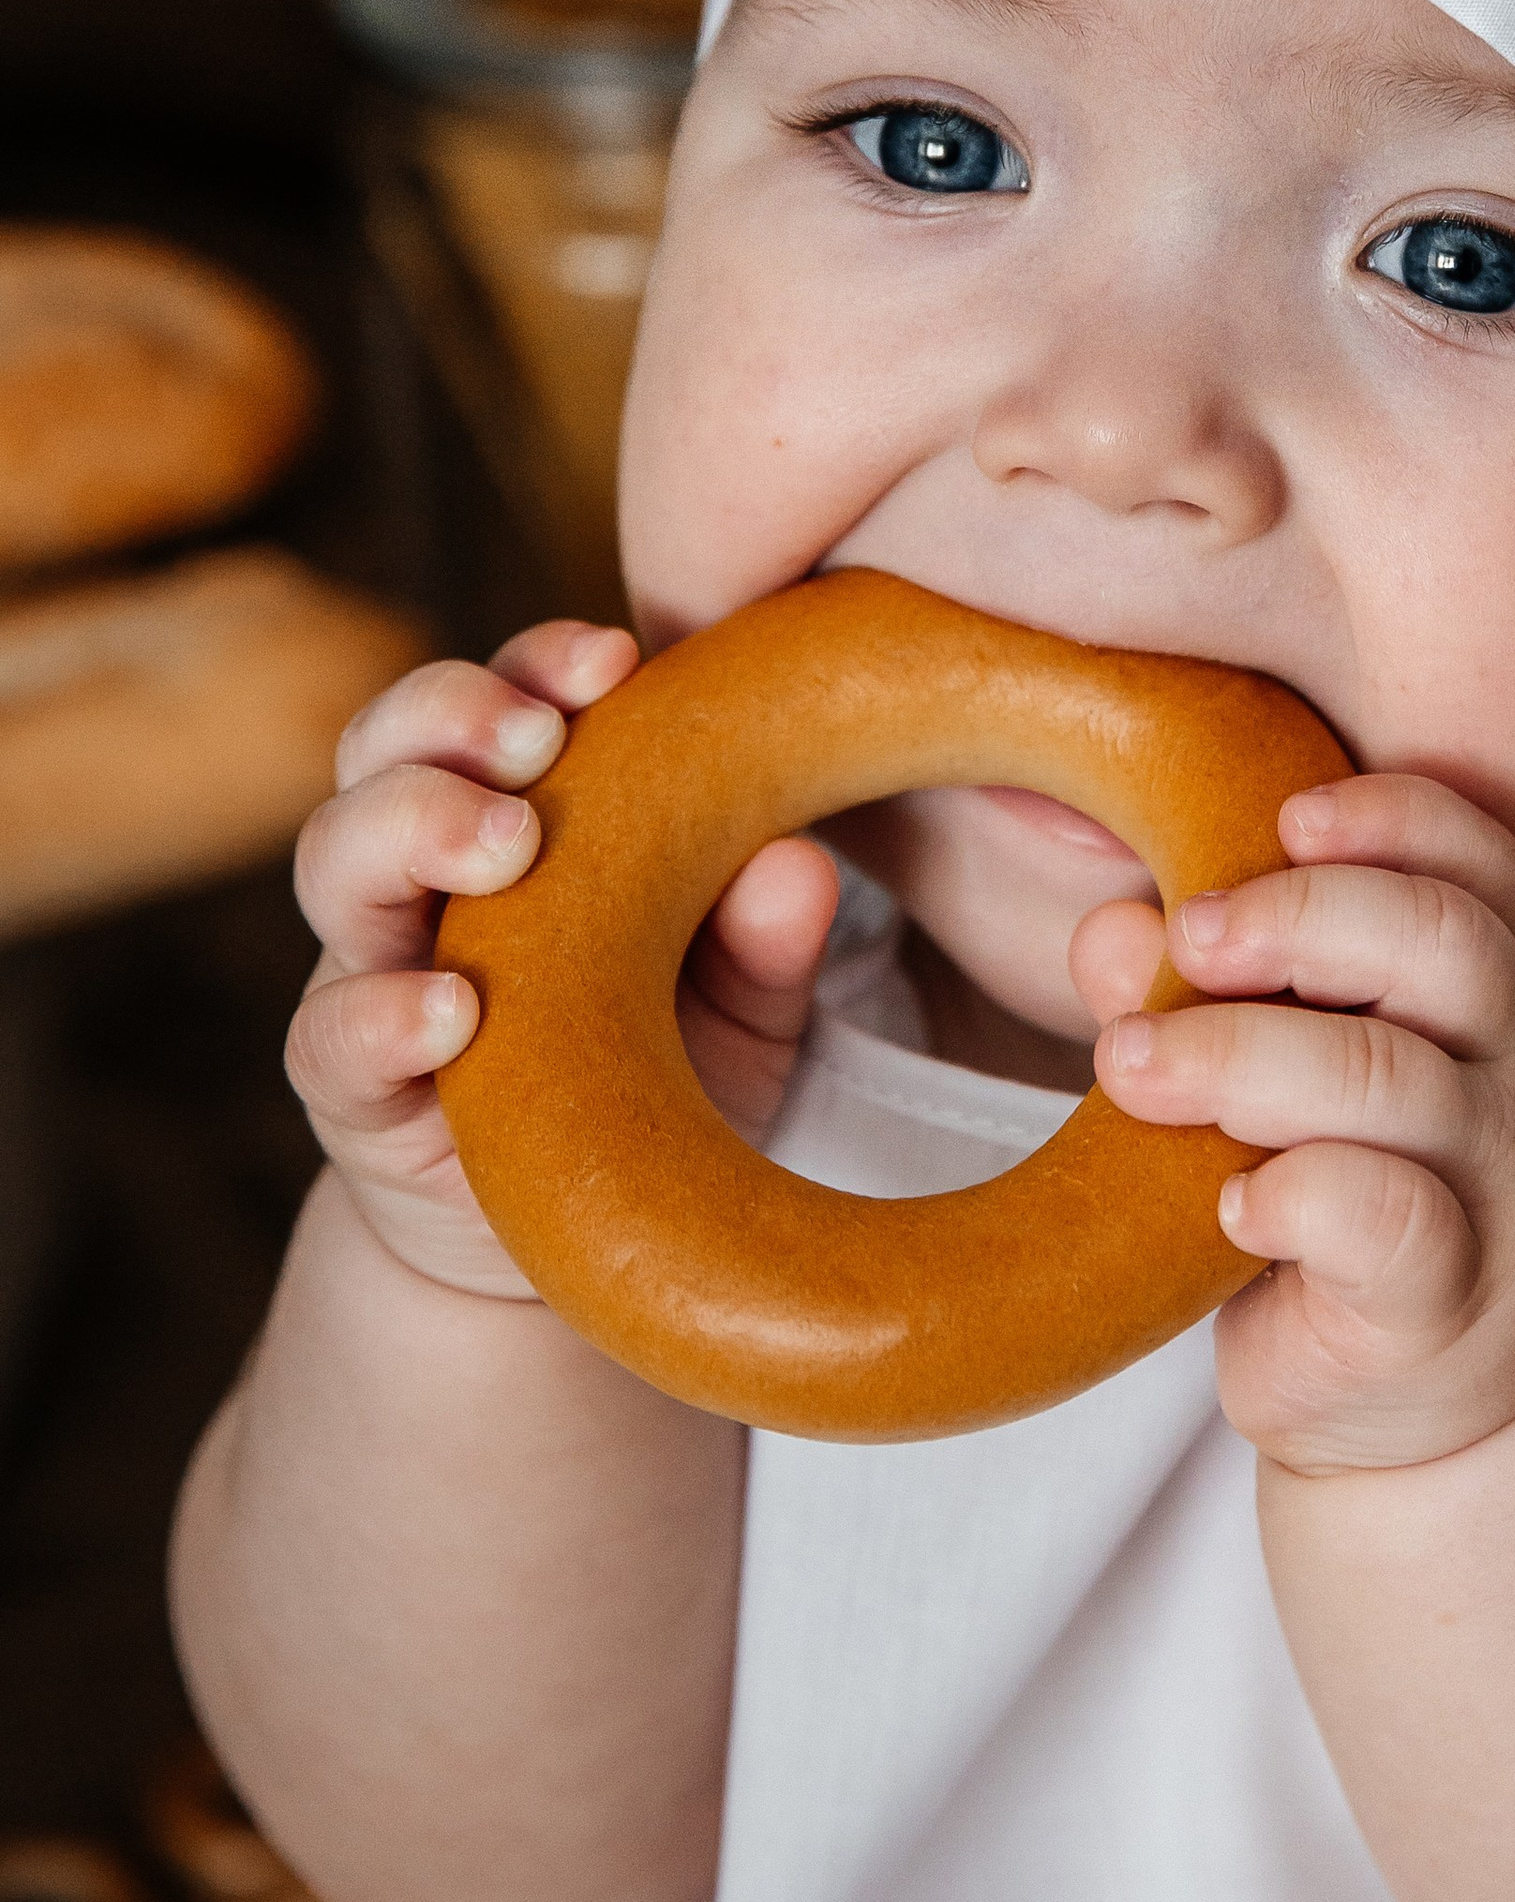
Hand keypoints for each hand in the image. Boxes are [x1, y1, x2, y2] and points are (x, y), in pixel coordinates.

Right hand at [287, 621, 839, 1299]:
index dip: (540, 664)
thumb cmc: (656, 1083)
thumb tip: (800, 864)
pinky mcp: (351, 1091)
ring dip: (410, 827)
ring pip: (334, 858)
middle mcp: (427, 872)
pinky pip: (328, 1038)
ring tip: (504, 841)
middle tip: (537, 737)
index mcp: (519, 815)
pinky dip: (381, 1014)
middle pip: (386, 745)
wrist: (563, 1244)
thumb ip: (766, 948)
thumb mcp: (742, 1018)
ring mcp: (373, 971)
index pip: (504, 703)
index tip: (615, 657)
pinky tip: (454, 1010)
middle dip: (451, 714)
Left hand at [1075, 778, 1514, 1472]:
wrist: (1453, 1420)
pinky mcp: (1452, 1305)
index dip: (1393, 821)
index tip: (1283, 817)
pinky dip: (1290, 1196)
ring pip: (1395, 1080)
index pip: (1484, 864)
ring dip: (1242, 1055)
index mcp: (1491, 993)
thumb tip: (1111, 930)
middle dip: (1300, 917)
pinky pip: (1387, 1222)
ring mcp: (1505, 1191)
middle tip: (1190, 938)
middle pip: (1445, 942)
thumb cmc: (1354, 1214)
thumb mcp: (1283, 1090)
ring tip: (1129, 1069)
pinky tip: (1226, 1206)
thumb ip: (1206, 1000)